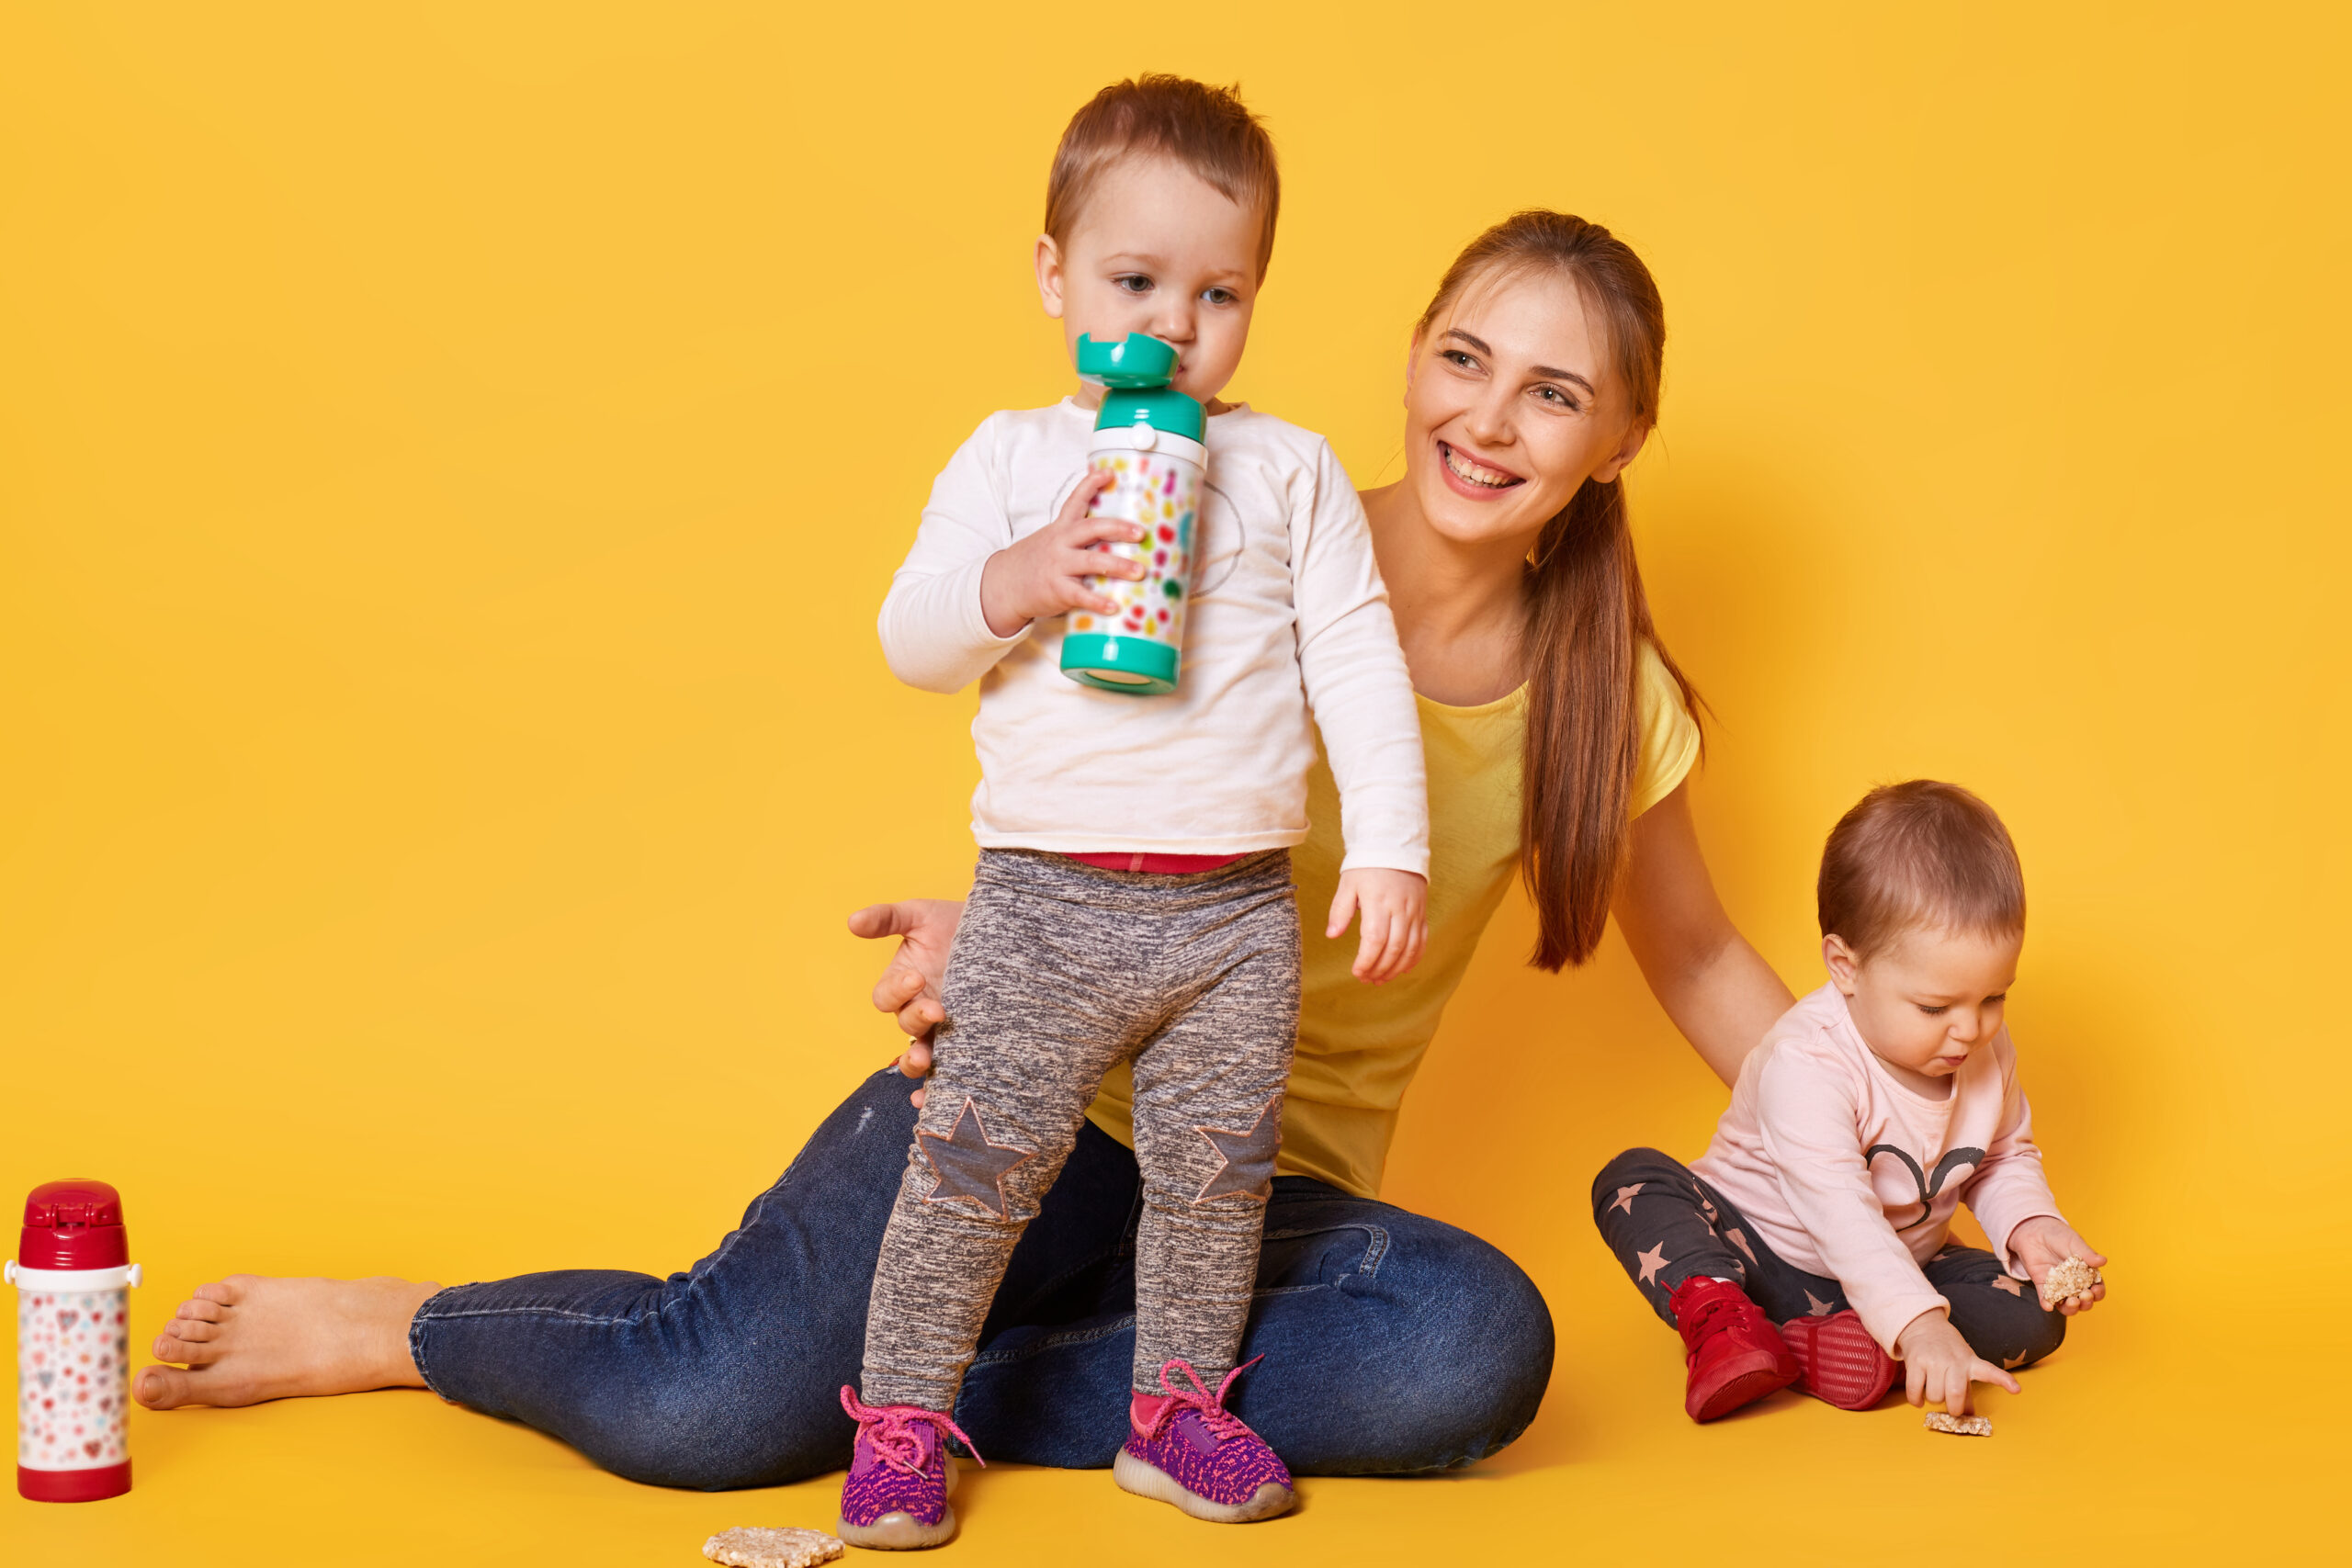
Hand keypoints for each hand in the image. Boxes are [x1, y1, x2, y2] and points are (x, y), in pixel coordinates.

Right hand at [848, 899, 963, 1108]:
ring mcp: (943, 1028)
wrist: (1005, 933)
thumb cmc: (958, 923)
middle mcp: (919, 1009)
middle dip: (917, 1020)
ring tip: (926, 1059)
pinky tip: (944, 1096)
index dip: (897, 991)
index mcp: (904, 983)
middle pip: (905, 1026)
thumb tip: (852, 921)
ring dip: (917, 1061)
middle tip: (937, 1010)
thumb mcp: (921, 915)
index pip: (886, 997)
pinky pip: (948, 1069)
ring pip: (919, 1054)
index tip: (917, 977)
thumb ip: (887, 918)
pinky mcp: (968, 1041)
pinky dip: (939, 1088)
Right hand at [977, 471, 1141, 636]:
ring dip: (1119, 565)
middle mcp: (1061, 543)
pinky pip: (1081, 595)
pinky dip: (1098, 601)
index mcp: (1061, 529)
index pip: (1075, 501)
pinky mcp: (1057, 589)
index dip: (1091, 485)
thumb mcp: (1052, 541)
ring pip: (1092, 561)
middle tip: (1141, 532)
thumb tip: (1116, 535)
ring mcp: (1058, 565)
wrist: (1004, 585)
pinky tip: (1115, 606)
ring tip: (1140, 571)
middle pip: (1092, 528)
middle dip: (1118, 528)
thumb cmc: (1036, 563)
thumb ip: (1077, 537)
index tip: (1109, 473)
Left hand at [1326, 868, 1427, 983]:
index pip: (1375, 940)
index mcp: (1378, 902)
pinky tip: (1402, 969)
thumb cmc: (1367, 866)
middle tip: (1366, 979)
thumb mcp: (1348, 884)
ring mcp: (1414, 912)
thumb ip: (1340, 910)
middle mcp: (1399, 909)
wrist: (1395, 847)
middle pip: (1393, 948)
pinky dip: (1413, 958)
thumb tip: (1332, 935)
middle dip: (1379, 969)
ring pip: (1410, 948)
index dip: (1366, 960)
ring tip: (1381, 979)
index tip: (1357, 972)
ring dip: (1396, 969)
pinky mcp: (1422, 913)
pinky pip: (1422, 941)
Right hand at [1894, 1310, 2019, 1415]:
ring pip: (1934, 1396)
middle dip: (1952, 1408)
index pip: (1990, 1371)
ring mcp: (1933, 1360)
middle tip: (1951, 1406)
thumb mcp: (1963, 1365)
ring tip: (1933, 1390)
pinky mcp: (1915, 1360)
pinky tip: (1919, 1399)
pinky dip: (1916, 1401)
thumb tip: (1971, 1415)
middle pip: (1954, 1394)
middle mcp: (1953, 1361)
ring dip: (1933, 1400)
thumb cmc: (1947, 1350)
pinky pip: (1914, 1391)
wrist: (1923, 1326)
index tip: (2016, 1389)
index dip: (2004, 1380)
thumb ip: (1967, 1392)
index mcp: (1971, 1363)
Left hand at [2009, 1215, 2108, 1314]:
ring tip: (2071, 1302)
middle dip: (2086, 1302)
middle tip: (2084, 1296)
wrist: (2035, 1230)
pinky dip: (2047, 1304)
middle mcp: (2074, 1284)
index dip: (2098, 1292)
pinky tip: (2048, 1306)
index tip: (2096, 1289)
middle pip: (2084, 1301)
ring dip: (2070, 1308)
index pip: (2097, 1288)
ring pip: (2067, 1305)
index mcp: (2087, 1274)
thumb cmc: (2059, 1235)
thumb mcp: (2074, 1243)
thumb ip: (2087, 1254)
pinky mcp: (2042, 1285)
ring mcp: (2058, 1286)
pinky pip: (2045, 1298)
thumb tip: (2103, 1261)